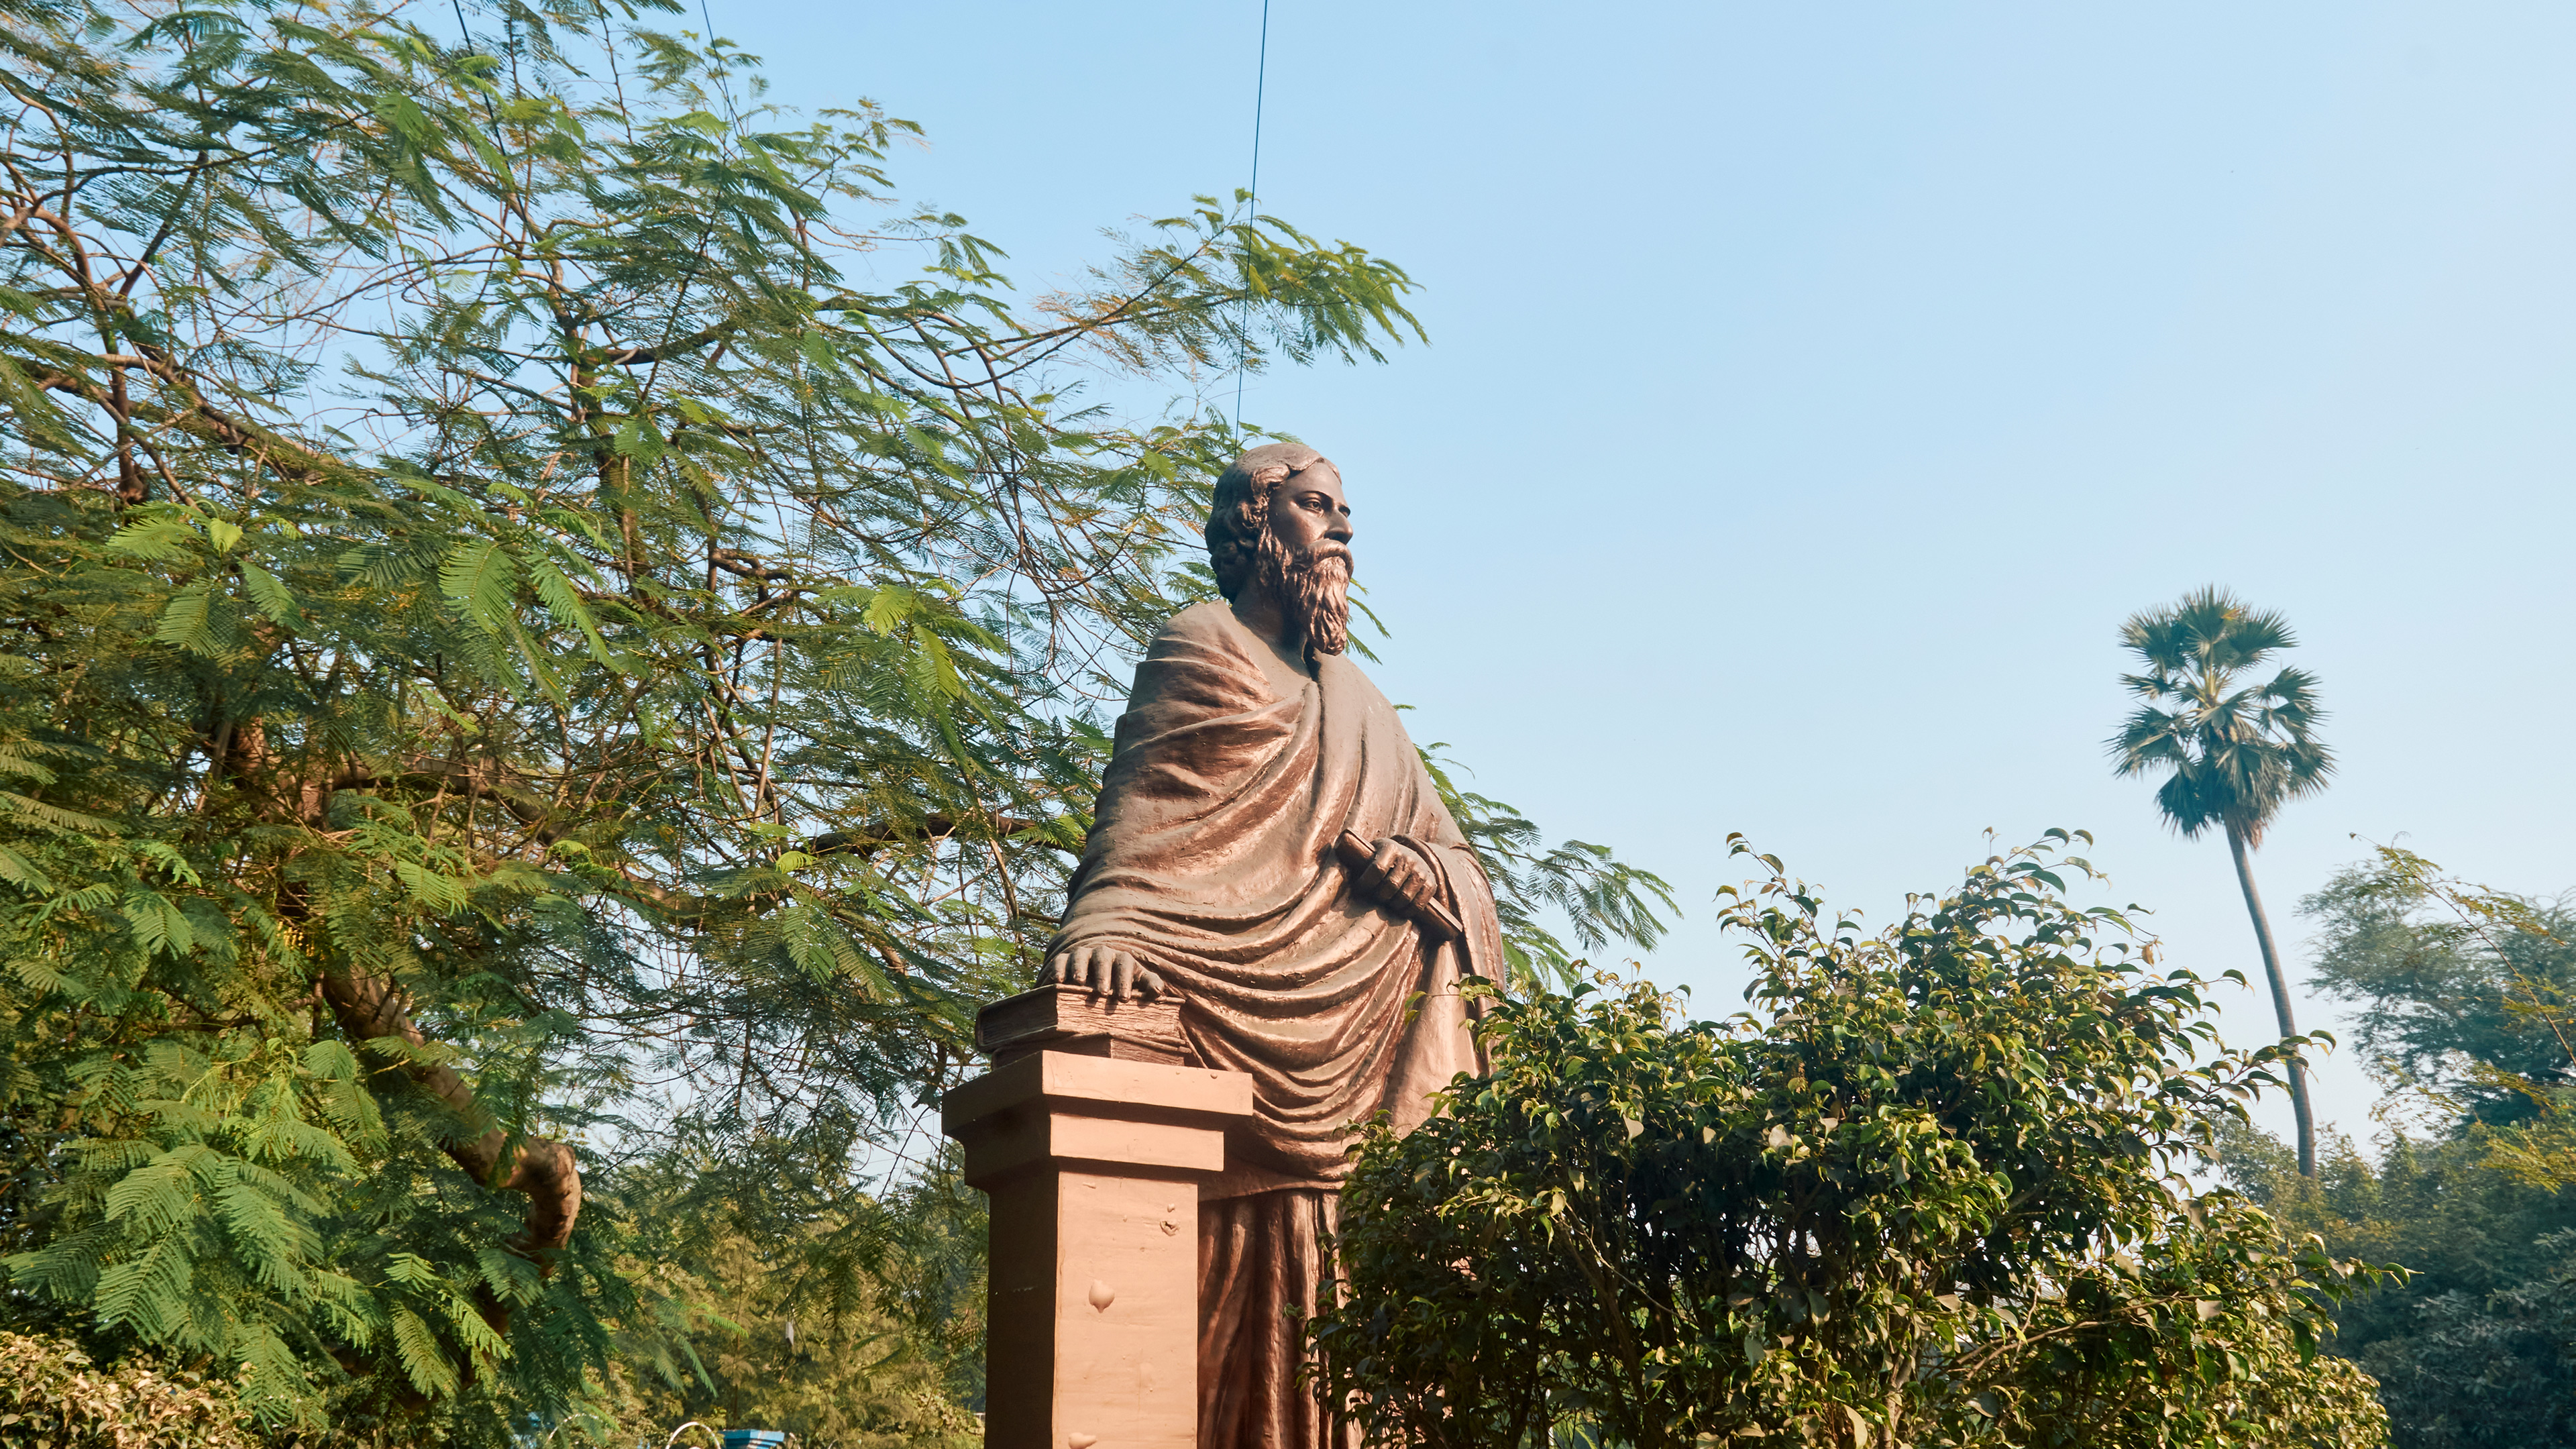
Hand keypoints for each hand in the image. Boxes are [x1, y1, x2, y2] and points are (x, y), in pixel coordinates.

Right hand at [1048, 942, 1164, 999]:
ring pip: (1081, 956)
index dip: (1125, 980)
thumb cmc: (1121, 986)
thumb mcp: (1137, 984)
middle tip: (1103, 993)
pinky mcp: (1064, 960)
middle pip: (1103, 957)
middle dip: (1103, 974)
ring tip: (1079, 983)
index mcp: (1121, 959)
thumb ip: (1150, 985)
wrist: (1095, 982)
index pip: (1125, 963)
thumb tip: (1159, 992)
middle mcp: (1102, 953)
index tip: (1124, 998)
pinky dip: (1059, 968)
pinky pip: (1061, 960)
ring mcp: (1082, 955)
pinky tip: (1058, 982)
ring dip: (1080, 968)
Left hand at [1354, 837, 1439, 918]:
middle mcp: (1408, 857)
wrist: (1411, 855)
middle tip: (1375, 898)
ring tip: (1386, 903)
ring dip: (1392, 905)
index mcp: (1390, 847)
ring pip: (1404, 897)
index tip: (1358, 889)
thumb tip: (1330, 865)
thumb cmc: (1381, 858)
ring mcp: (1421, 870)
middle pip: (1391, 885)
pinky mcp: (1430, 883)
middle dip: (1379, 896)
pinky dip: (1408, 911)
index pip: (1377, 869)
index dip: (1365, 883)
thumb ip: (1356, 858)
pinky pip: (1419, 904)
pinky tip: (1400, 910)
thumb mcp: (1370, 851)